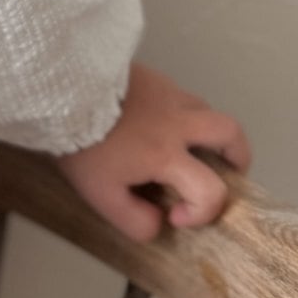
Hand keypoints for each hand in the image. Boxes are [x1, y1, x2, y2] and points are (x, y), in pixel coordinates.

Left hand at [51, 61, 251, 242]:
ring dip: (207, 133)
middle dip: (237, 157)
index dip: (202, 212)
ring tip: (186, 148)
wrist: (60, 87)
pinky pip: (179, 94)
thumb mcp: (101, 195)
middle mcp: (177, 120)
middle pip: (232, 132)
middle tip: (222, 172)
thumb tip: (159, 224)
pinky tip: (154, 123)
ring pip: (207, 109)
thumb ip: (134, 220)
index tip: (175, 215)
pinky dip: (181, 113)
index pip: (212, 191)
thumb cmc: (81, 143)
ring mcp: (166, 91)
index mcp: (167, 155)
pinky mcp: (151, 74)